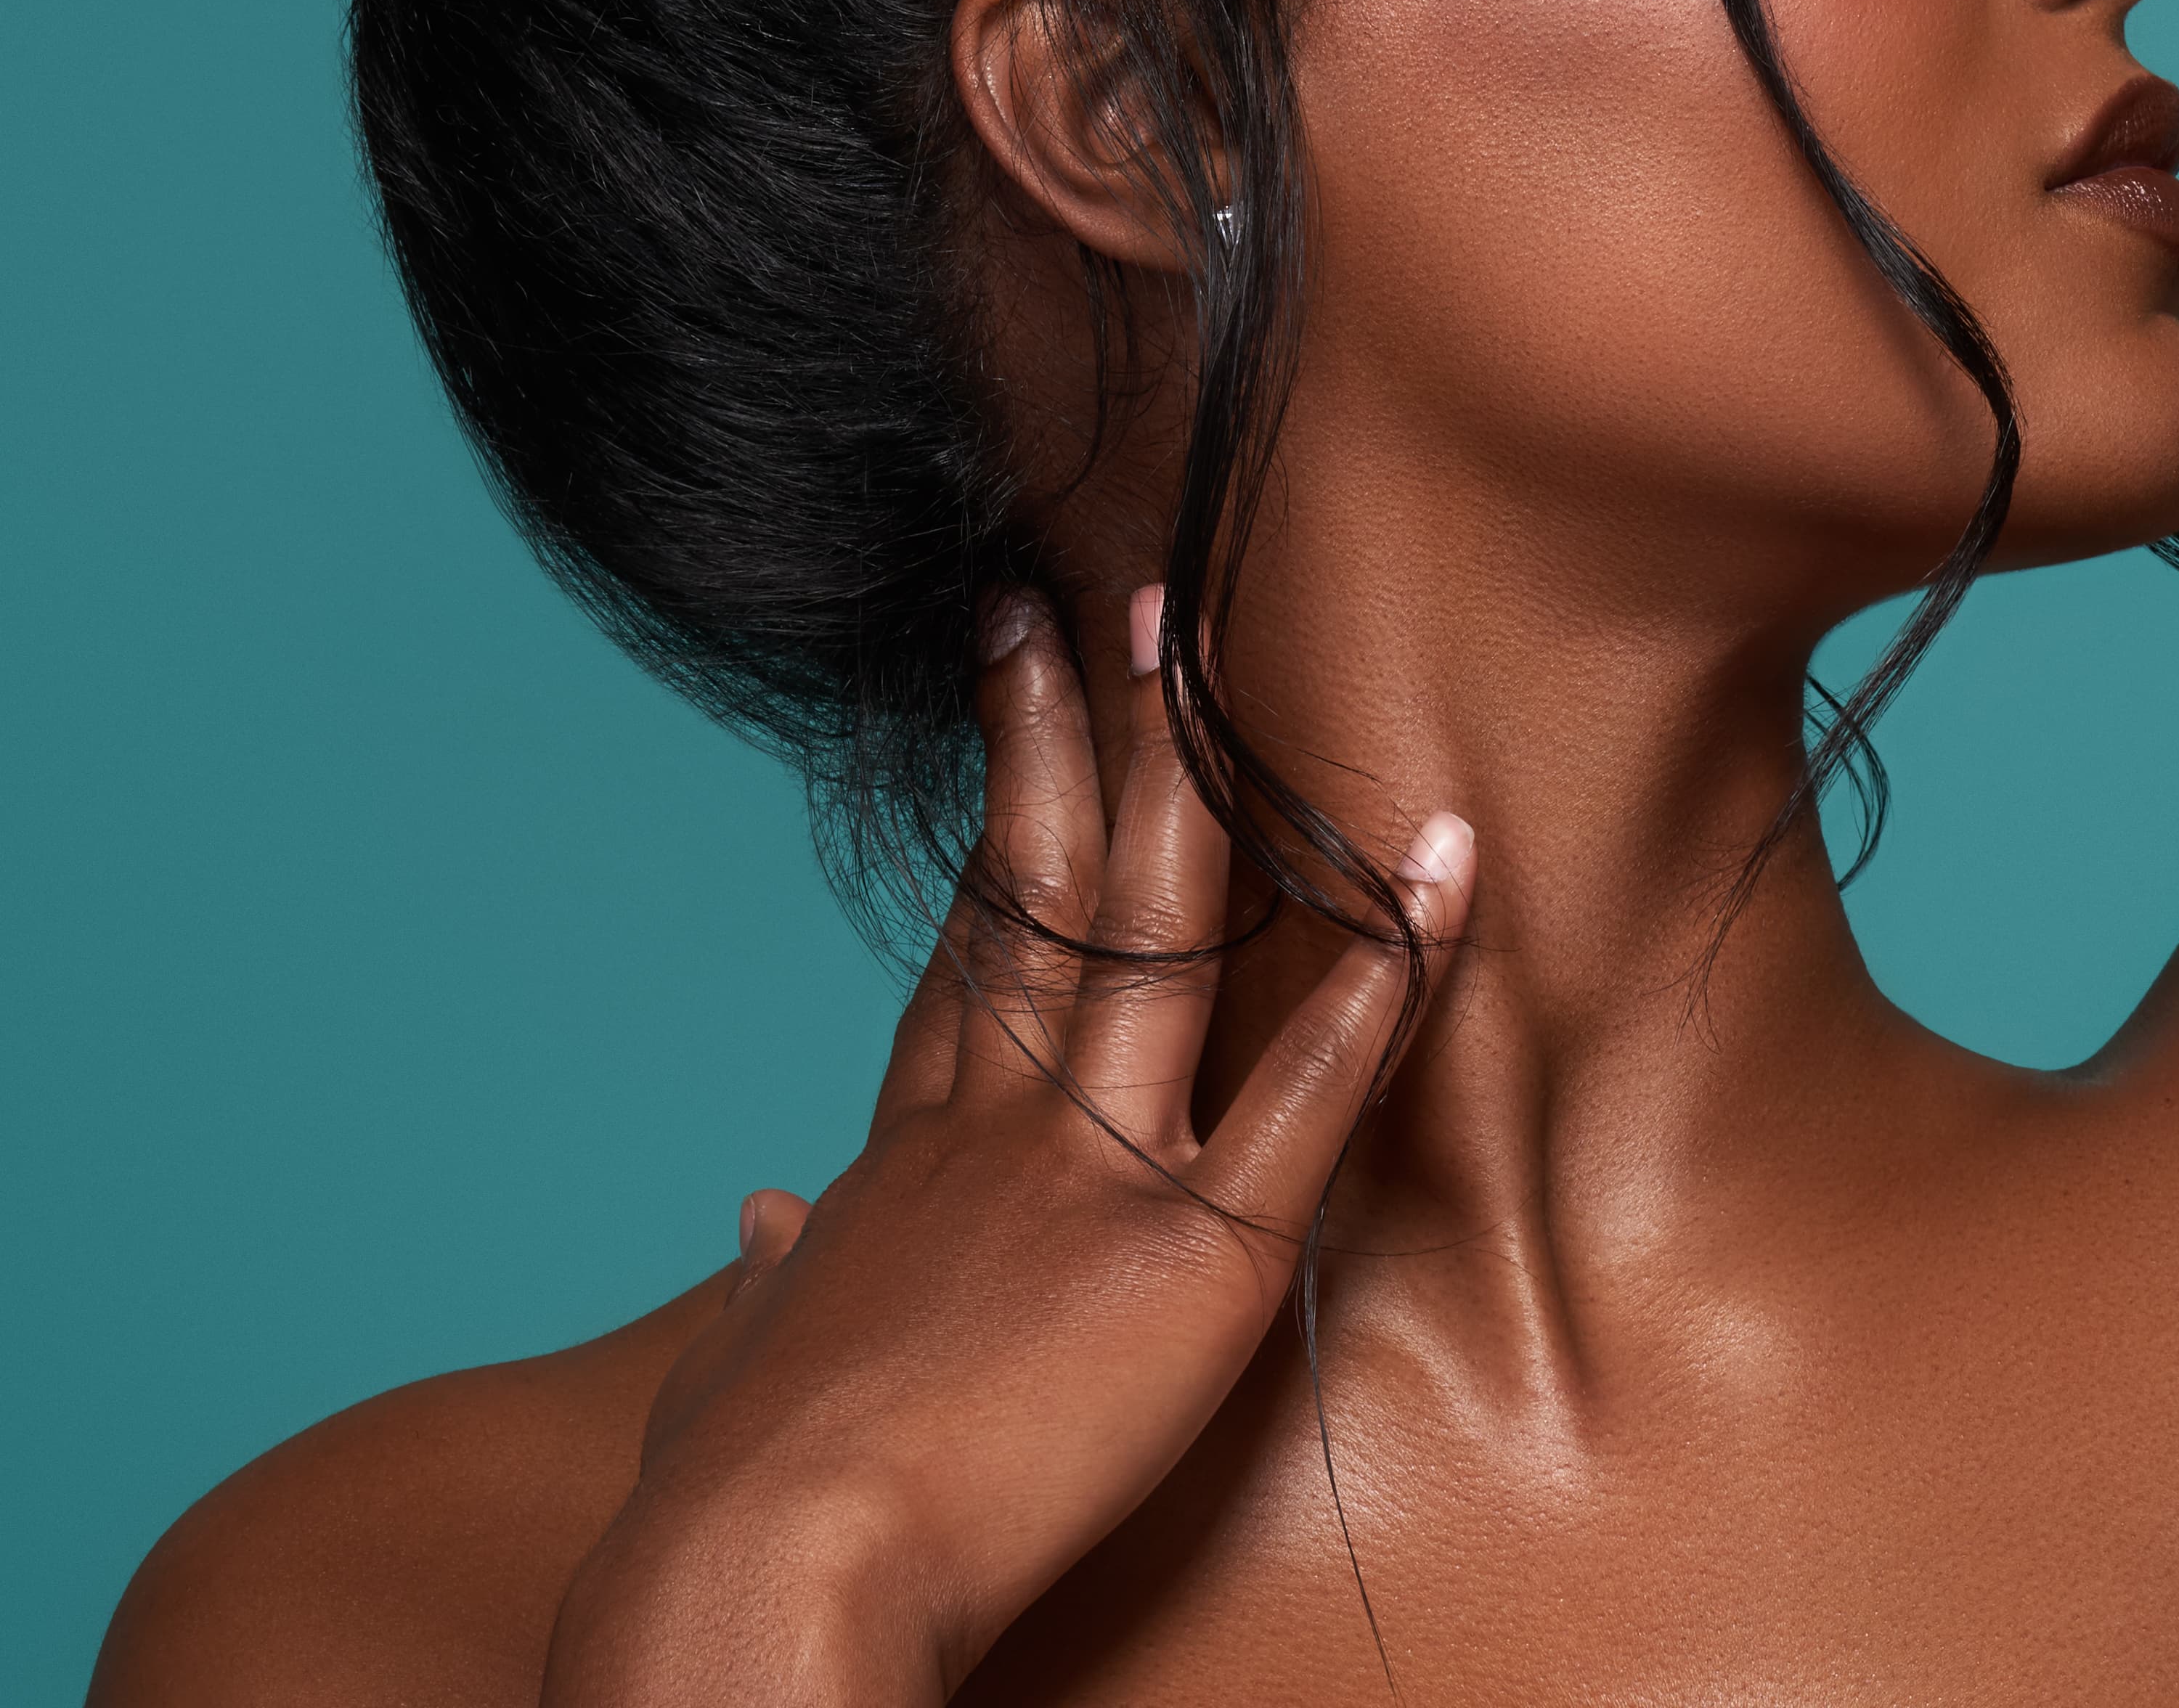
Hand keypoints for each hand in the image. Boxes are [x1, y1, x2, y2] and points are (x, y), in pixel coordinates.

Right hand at [541, 589, 1475, 1703]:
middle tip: (1093, 603)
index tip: (1012, 712)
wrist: (762, 1581)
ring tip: (1207, 644)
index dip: (995, 828)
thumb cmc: (734, 1500)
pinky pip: (1312, 1090)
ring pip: (1154, 925)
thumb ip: (764, 1278)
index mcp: (905, 1156)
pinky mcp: (1193, 1249)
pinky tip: (1438, 874)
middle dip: (1066, 730)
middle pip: (1037, 884)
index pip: (970, 954)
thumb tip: (759, 1220)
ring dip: (1192, 776)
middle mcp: (999, 1122)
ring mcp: (1096, 1166)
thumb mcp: (733, 1360)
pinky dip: (1389, 976)